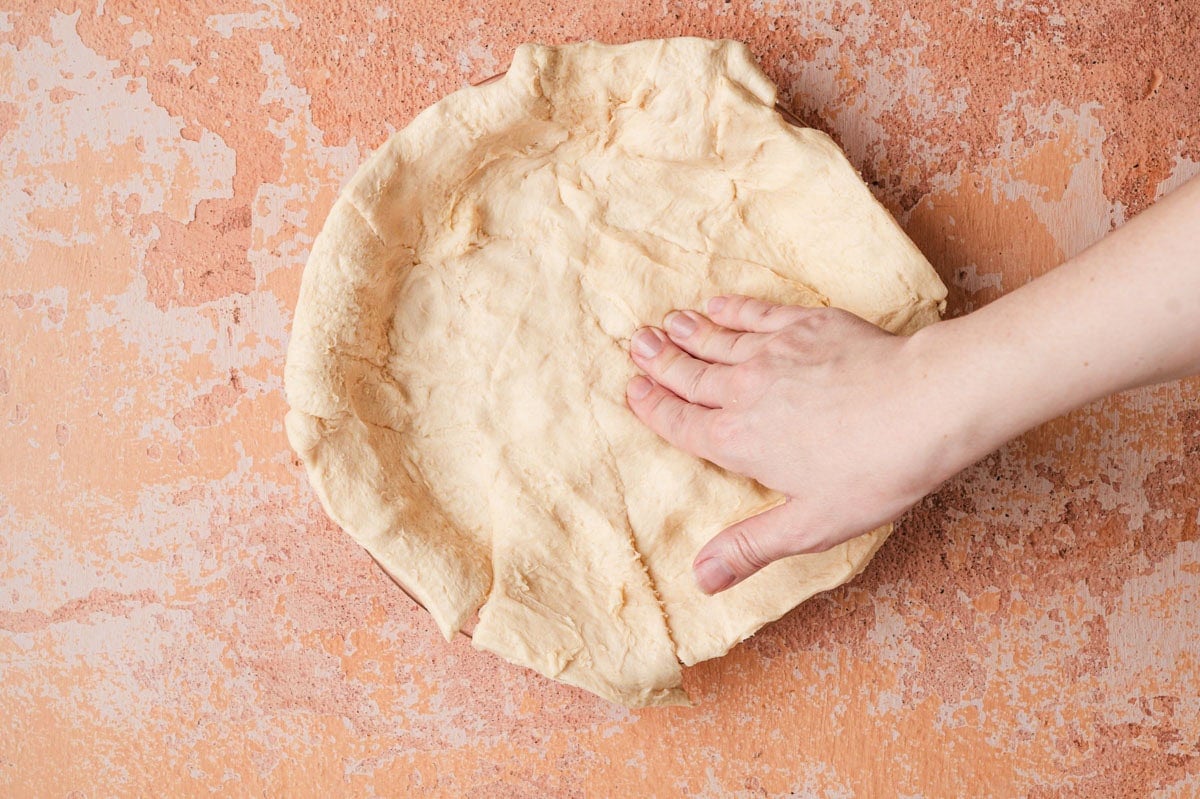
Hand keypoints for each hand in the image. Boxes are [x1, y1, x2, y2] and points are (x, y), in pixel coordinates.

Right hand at [626, 295, 957, 593]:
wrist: (926, 404)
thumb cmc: (873, 471)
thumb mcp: (810, 525)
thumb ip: (750, 546)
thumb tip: (700, 579)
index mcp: (738, 441)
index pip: (681, 423)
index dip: (653, 408)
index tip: (633, 390)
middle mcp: (745, 391)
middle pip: (690, 375)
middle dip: (660, 362)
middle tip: (636, 344)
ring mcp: (775, 352)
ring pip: (717, 340)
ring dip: (688, 333)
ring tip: (666, 324)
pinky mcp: (806, 325)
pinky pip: (757, 314)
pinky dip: (733, 310)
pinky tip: (719, 305)